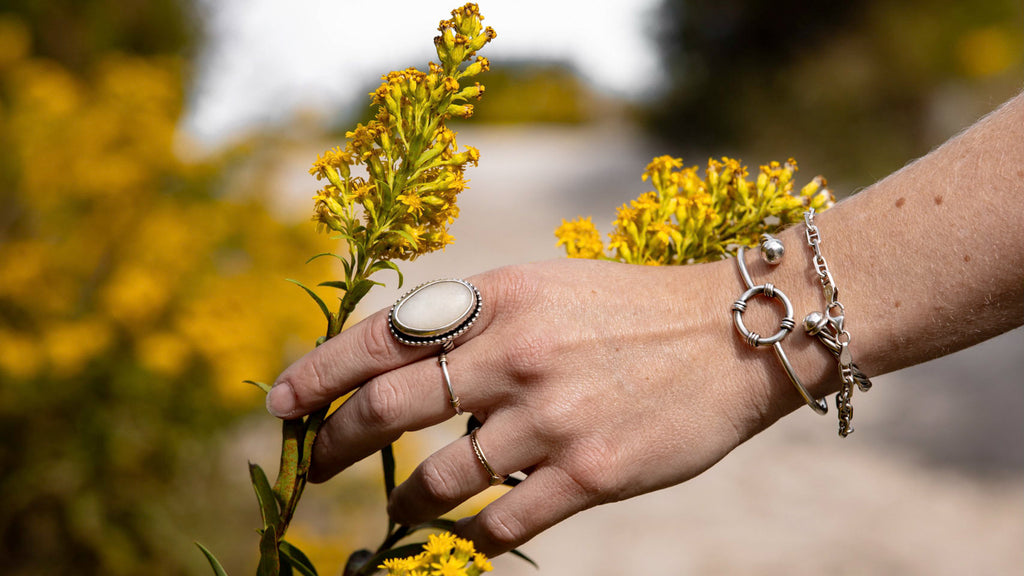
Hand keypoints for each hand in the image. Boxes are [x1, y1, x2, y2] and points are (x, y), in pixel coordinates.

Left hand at [267, 257, 784, 554]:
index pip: (383, 336)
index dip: (319, 371)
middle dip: (338, 442)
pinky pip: (502, 522)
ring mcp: (552, 418)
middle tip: (315, 463)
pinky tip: (460, 541)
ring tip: (391, 510)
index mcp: (500, 297)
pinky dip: (469, 537)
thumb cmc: (631, 309)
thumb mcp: (547, 287)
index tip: (281, 401)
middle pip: (392, 409)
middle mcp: (516, 354)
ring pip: (439, 478)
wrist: (734, 335)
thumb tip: (403, 366)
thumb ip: (477, 322)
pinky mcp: (590, 474)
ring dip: (402, 501)